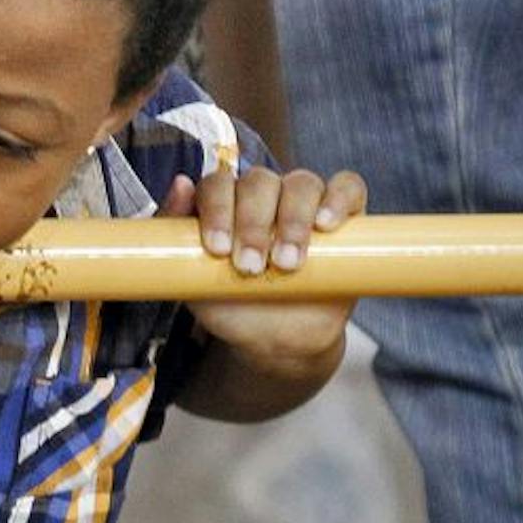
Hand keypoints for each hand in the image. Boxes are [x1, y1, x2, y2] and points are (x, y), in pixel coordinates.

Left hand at [172, 167, 362, 360]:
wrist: (275, 340)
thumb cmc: (230, 304)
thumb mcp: (192, 277)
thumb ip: (174, 234)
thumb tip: (180, 184)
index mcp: (225, 203)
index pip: (218, 184)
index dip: (217, 210)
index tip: (217, 250)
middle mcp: (264, 195)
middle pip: (259, 181)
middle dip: (252, 224)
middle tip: (250, 267)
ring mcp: (304, 202)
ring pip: (301, 184)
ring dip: (293, 221)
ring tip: (286, 264)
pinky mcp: (343, 215)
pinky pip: (348, 188)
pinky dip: (338, 199)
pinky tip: (326, 225)